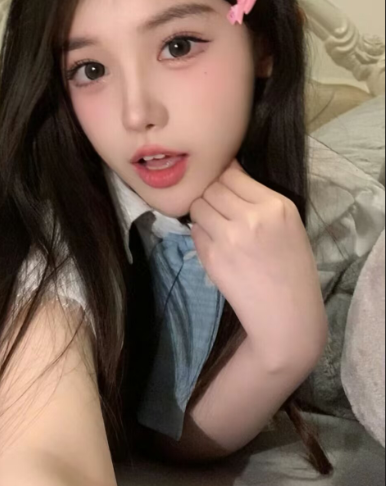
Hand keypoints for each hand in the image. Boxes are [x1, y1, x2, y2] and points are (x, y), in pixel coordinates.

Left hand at [190, 160, 327, 371]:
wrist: (287, 316)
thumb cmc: (291, 269)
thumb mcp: (288, 225)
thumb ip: (259, 199)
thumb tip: (226, 170)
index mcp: (276, 206)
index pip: (232, 173)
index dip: (224, 180)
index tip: (227, 191)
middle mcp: (252, 217)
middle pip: (211, 187)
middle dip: (211, 195)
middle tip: (220, 211)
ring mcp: (229, 237)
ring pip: (198, 206)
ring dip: (203, 213)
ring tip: (217, 228)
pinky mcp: (211, 257)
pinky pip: (194, 231)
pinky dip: (200, 234)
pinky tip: (216, 246)